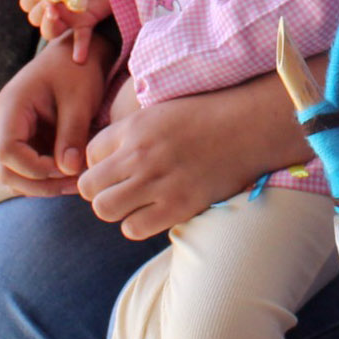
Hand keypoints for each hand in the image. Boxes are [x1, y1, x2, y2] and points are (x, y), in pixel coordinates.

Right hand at [0, 37, 108, 196]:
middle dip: (40, 184)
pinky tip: (74, 175)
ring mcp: (11, 133)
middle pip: (6, 170)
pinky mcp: (25, 139)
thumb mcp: (79, 99)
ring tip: (78, 182)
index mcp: (11, 107)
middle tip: (76, 184)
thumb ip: (72, 134)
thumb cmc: (77, 70)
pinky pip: (28, 167)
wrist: (78, 53)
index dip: (35, 168)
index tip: (67, 169)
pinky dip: (48, 177)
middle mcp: (3, 123)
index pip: (7, 151)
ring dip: (44, 184)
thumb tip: (68, 171)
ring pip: (16, 174)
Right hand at [30, 0, 117, 60]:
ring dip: (50, 26)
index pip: (27, 0)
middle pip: (35, 18)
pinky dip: (79, 49)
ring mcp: (69, 17)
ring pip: (51, 31)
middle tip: (50, 1)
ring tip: (57, 17)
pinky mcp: (86, 23)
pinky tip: (78, 59)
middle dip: (39, 12)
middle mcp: (53, 7)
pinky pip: (80, 39)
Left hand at [76, 71, 313, 239]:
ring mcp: (157, 182)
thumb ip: (132, 130)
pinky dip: (137, 224)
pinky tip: (153, 212)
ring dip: (115, 209)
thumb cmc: (208, 116)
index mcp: (134, 127)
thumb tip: (107, 153)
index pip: (89, 154)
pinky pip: (133, 228)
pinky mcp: (177, 206)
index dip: (99, 164)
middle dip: (99, 190)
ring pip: (105, 209)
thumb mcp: (162, 110)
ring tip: (134, 203)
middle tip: (119, 189)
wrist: (249, 127)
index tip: (115, 167)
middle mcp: (139, 155)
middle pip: (89, 186)